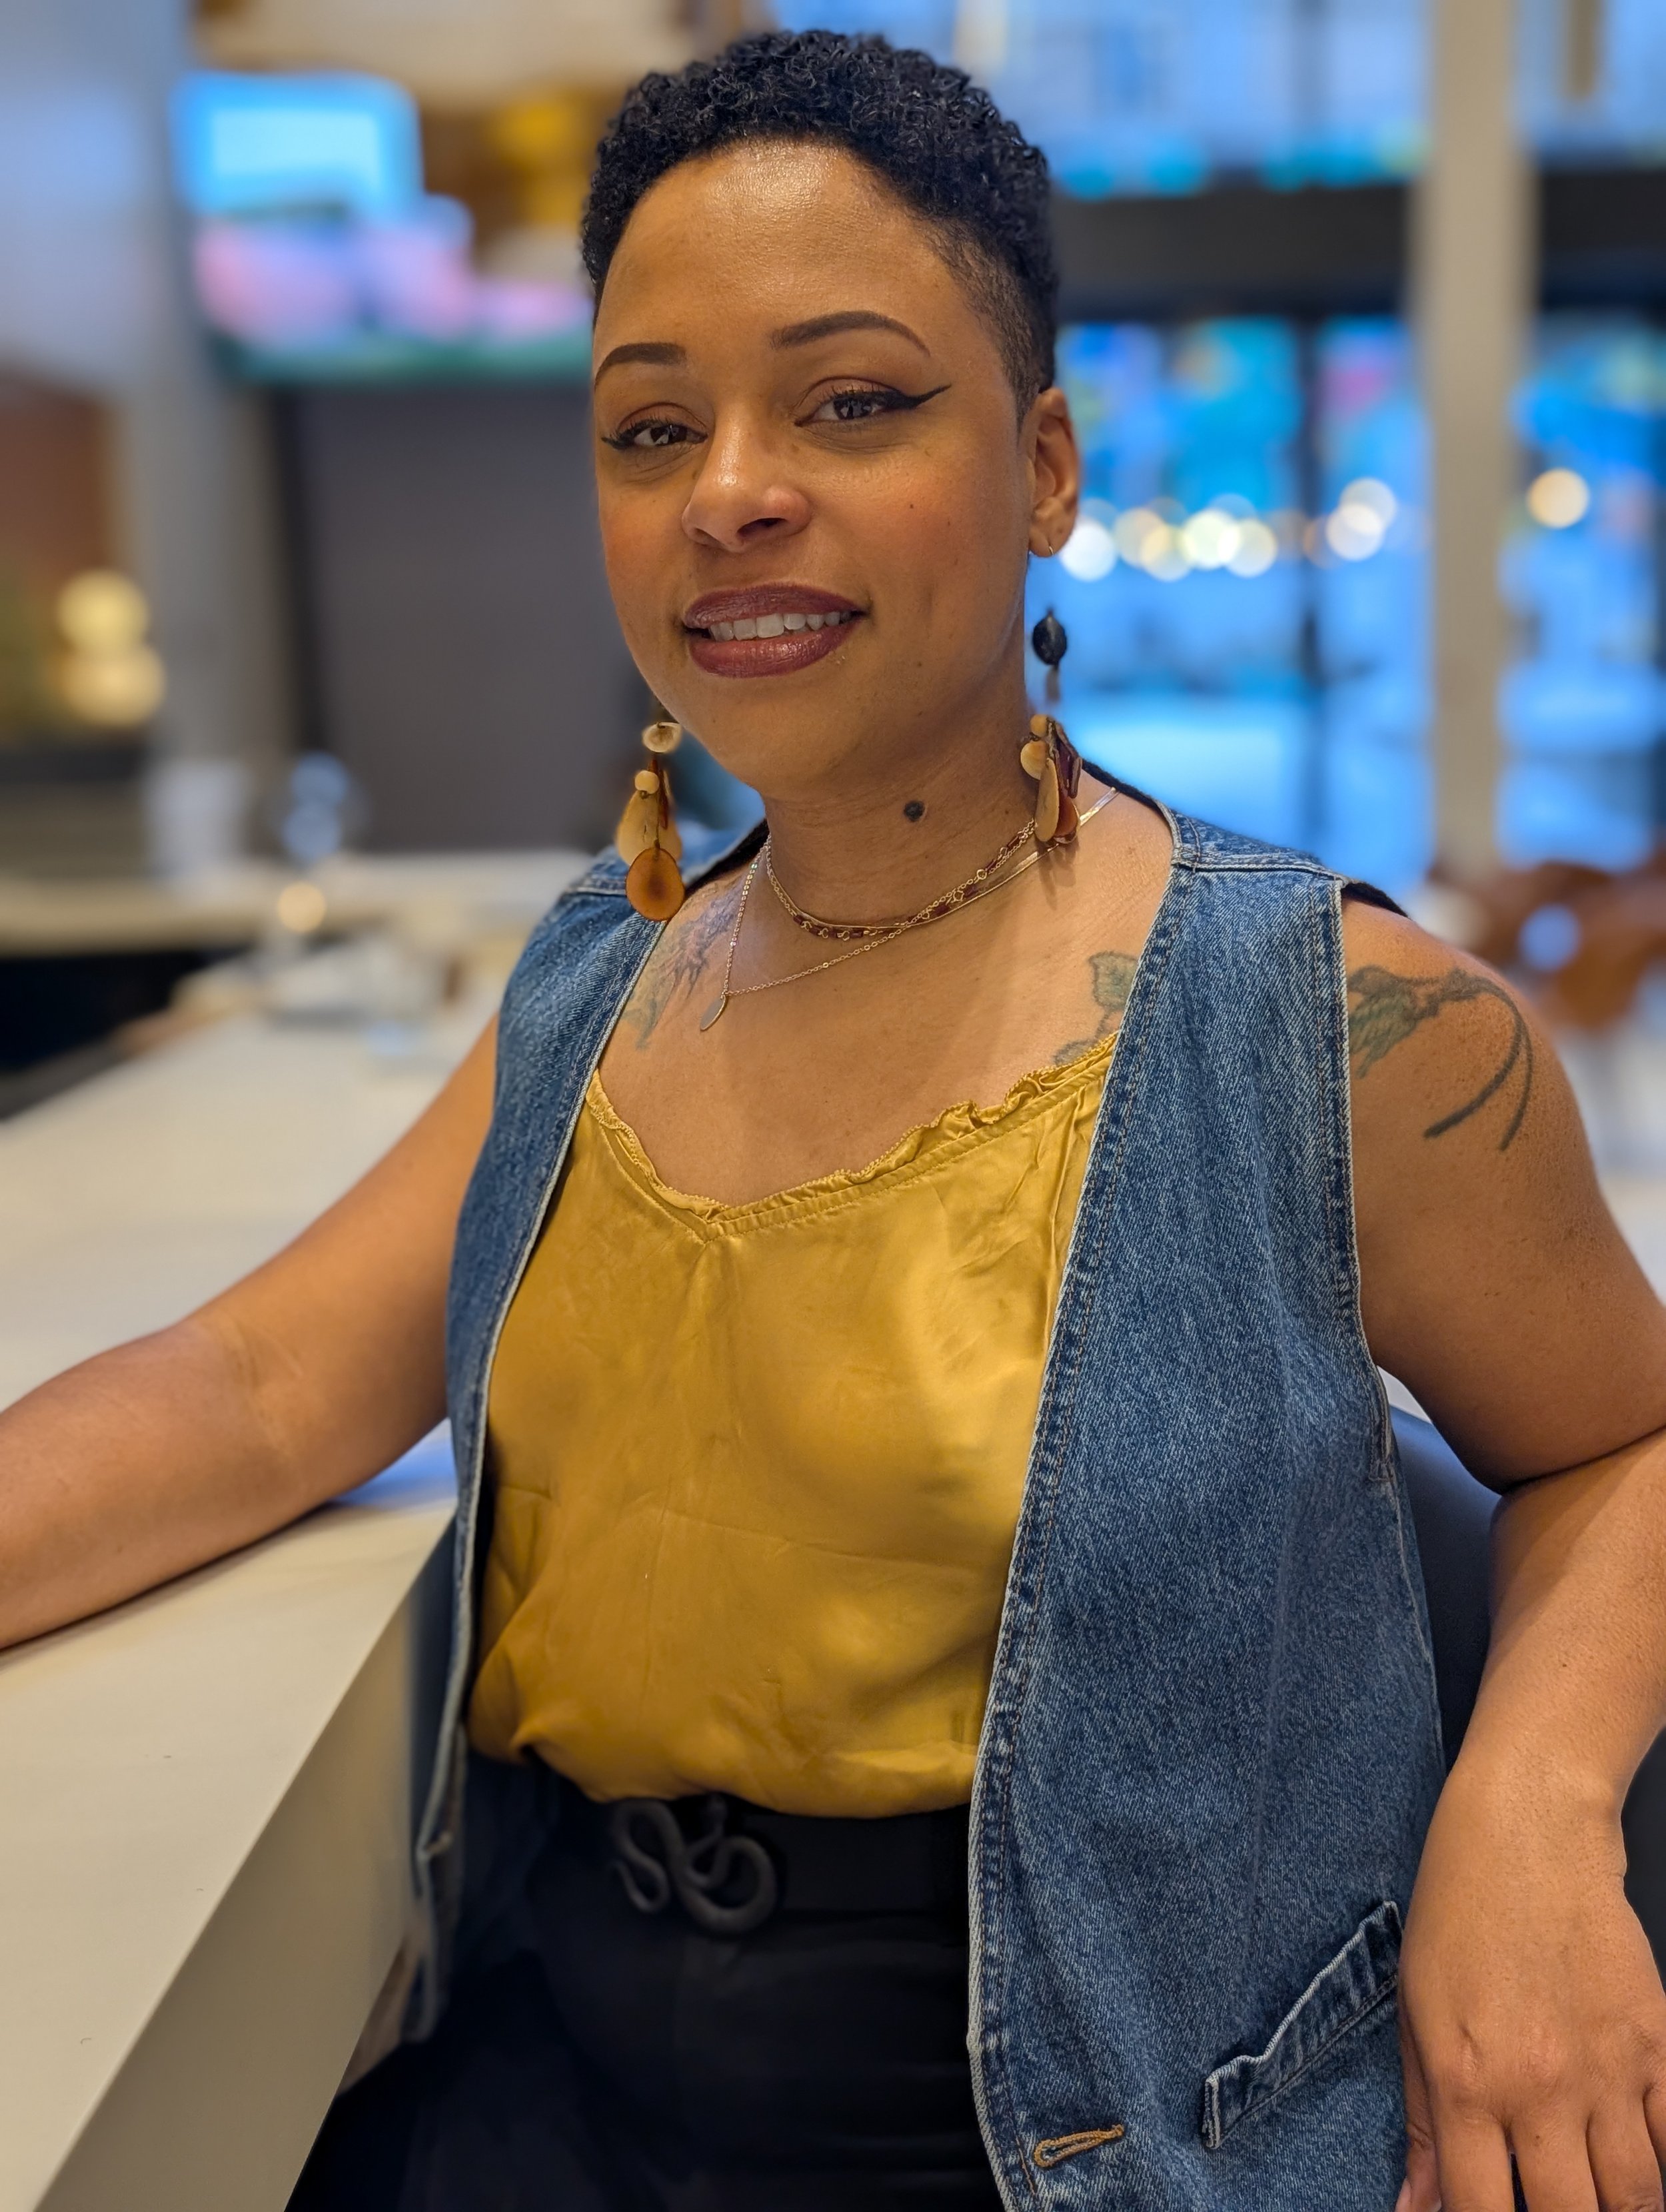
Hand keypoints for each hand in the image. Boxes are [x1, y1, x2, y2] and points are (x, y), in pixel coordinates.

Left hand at [1398, 1755, 1665, 2209]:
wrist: (1528, 1834)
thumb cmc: (1458, 1912)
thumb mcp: (1414, 2013)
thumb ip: (1422, 2120)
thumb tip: (1417, 2206)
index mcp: (1467, 2082)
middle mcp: (1541, 2088)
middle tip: (1545, 2206)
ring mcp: (1608, 2071)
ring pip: (1635, 2199)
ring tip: (1591, 2198)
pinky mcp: (1656, 2044)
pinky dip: (1663, 2167)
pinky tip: (1641, 2169)